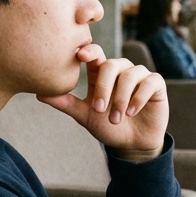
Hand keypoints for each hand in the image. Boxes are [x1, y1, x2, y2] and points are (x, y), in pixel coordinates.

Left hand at [39, 44, 167, 160]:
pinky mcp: (156, 84)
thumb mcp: (84, 115)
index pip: (95, 54)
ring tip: (116, 118)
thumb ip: (65, 103)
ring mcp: (140, 76)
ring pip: (129, 74)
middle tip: (99, 110)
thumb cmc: (107, 127)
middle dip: (104, 88)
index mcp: (101, 73)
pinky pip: (149, 82)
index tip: (80, 56)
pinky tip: (131, 112)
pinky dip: (138, 97)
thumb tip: (39, 93)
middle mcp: (121, 70)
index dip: (89, 51)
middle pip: (111, 64)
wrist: (132, 144)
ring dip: (121, 98)